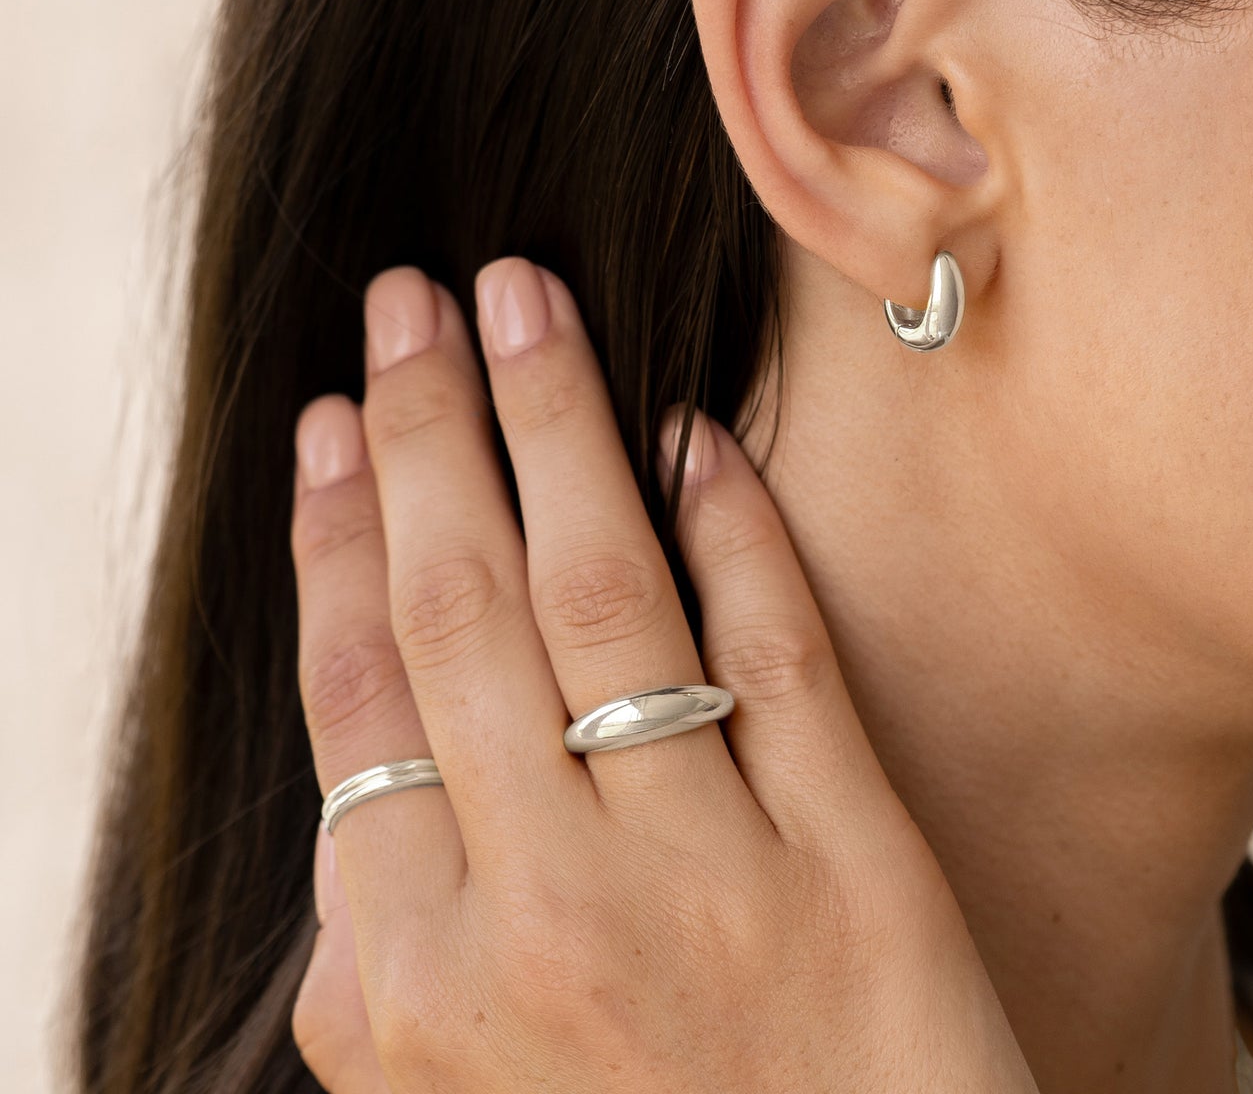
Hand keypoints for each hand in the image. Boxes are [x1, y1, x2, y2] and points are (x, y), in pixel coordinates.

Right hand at [289, 258, 1036, 1092]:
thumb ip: (388, 926)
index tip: (339, 414)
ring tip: (522, 302)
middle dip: (430, 428)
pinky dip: (734, 529)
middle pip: (461, 608)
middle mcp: (544, 913)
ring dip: (555, 427)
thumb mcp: (447, 1080)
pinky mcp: (854, 869)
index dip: (342, 528)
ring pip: (603, 597)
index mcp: (413, 972)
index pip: (357, 685)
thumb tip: (359, 721)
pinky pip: (778, 654)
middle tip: (410, 296)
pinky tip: (691, 431)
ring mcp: (706, 881)